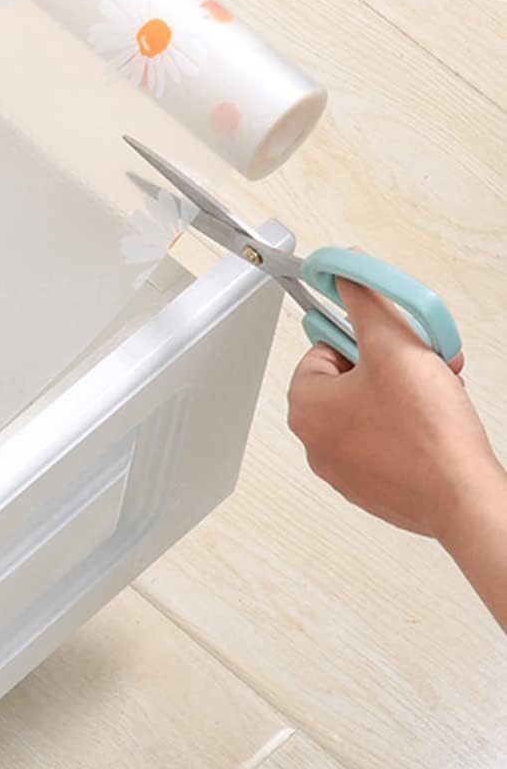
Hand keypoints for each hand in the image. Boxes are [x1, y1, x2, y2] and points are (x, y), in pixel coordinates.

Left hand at [287, 278, 501, 544]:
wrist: (463, 495)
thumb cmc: (427, 432)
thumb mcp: (395, 346)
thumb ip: (367, 302)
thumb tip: (346, 272)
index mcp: (305, 407)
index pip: (324, 350)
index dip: (366, 340)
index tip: (396, 343)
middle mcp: (315, 442)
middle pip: (351, 380)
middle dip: (393, 366)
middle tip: (425, 365)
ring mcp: (344, 470)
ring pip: (373, 409)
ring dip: (407, 392)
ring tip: (440, 393)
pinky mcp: (374, 488)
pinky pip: (387, 442)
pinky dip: (411, 427)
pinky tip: (438, 425)